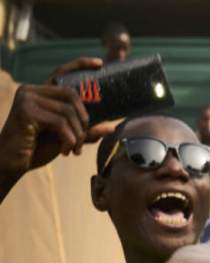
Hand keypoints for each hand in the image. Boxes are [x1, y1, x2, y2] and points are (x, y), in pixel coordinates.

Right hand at [0, 57, 114, 187]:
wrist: (10, 164)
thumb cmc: (36, 149)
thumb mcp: (66, 138)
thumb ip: (85, 131)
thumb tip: (111, 126)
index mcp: (40, 93)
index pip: (61, 72)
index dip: (81, 65)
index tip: (100, 63)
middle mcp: (31, 91)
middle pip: (72, 95)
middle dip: (83, 119)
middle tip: (82, 139)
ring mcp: (26, 99)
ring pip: (68, 111)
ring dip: (77, 135)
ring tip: (74, 149)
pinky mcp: (25, 111)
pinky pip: (60, 123)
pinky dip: (68, 139)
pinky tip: (65, 151)